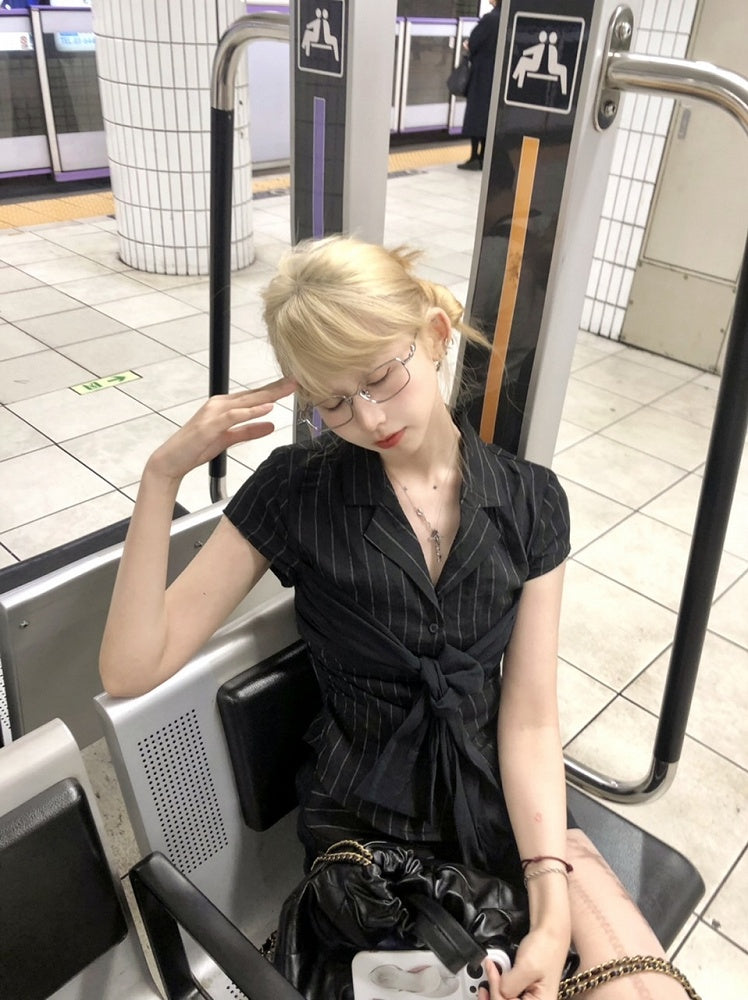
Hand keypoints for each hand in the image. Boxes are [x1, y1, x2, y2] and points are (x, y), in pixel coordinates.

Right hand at [148, 377, 296, 481]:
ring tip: (287, 389)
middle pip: (254, 395)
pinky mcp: (210, 425)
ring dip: (268, 395)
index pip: (254, 397)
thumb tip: (271, 425)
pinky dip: (251, 412)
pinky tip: (266, 408)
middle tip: (296, 380)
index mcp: (224, 407)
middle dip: (276, 387)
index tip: (292, 385)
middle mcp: (219, 405)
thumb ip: (249, 431)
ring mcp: (214, 413)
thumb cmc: (196, 448)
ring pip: (246, 401)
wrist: (172, 460)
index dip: (274, 390)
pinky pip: (234, 416)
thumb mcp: (229, 439)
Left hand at [478, 928, 568, 999]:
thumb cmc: (545, 947)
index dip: (496, 994)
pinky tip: (492, 979)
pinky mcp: (523, 989)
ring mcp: (529, 996)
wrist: (549, 930)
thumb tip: (497, 990)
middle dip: (494, 995)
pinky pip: (507, 994)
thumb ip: (510, 985)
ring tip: (485, 982)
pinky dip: (497, 987)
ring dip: (494, 992)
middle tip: (483, 984)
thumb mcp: (527, 967)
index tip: (491, 974)